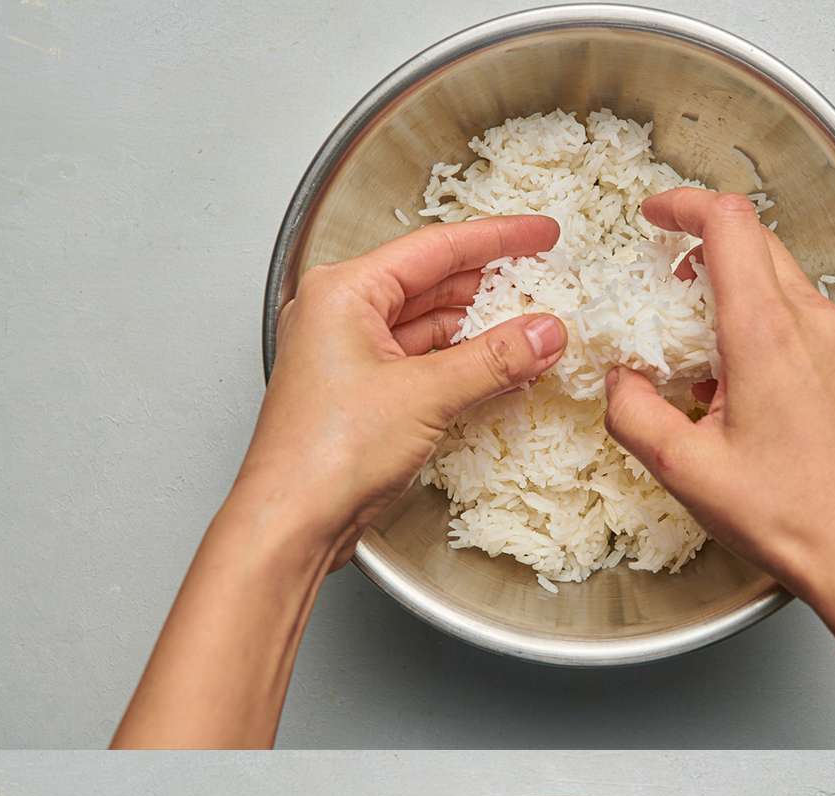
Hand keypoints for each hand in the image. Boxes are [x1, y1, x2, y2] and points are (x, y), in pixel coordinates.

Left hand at [233, 216, 567, 567]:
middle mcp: (340, 316)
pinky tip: (500, 372)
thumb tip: (542, 332)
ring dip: (481, 334)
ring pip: (429, 329)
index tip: (540, 235)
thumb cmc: (323, 454)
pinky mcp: (360, 397)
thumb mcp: (425, 396)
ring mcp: (348, 357)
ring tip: (533, 334)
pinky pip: (421, 366)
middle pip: (432, 285)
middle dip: (492, 289)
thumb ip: (493, 359)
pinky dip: (461, 368)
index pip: (436, 248)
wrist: (290, 522)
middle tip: (544, 284)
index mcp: (344, 292)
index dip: (497, 239)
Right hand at [604, 187, 834, 614]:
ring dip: (733, 294)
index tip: (654, 217)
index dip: (684, 205)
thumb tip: (617, 384)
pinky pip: (804, 323)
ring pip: (782, 283)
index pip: (728, 223)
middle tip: (663, 287)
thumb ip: (635, 415)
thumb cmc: (793, 516)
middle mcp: (813, 324)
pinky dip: (764, 328)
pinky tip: (741, 386)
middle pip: (757, 244)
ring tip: (697, 350)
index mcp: (767, 332)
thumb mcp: (688, 471)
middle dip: (702, 251)